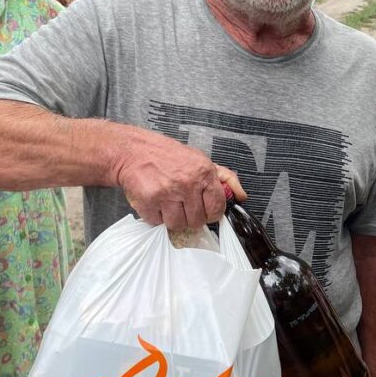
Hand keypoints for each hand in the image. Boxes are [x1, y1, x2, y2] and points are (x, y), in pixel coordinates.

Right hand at [114, 132, 244, 229]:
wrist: (134, 151)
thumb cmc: (168, 156)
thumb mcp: (201, 160)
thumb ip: (225, 178)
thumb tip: (242, 196)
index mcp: (204, 172)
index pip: (217, 208)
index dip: (211, 213)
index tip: (204, 210)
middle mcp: (187, 183)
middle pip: (197, 221)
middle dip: (189, 216)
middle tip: (182, 204)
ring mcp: (167, 193)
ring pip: (177, 225)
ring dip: (172, 218)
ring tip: (167, 202)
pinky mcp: (149, 201)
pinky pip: (157, 223)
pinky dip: (155, 216)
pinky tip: (155, 202)